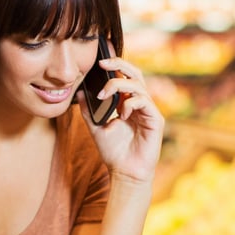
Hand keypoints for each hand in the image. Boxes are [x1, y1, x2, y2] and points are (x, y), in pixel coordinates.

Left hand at [79, 56, 163, 184]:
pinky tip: (121, 113)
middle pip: (135, 74)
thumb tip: (78, 92)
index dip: (115, 65)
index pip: (124, 77)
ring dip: (119, 85)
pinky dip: (130, 102)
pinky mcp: (156, 120)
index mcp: (127, 103)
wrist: (124, 173)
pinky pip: (144, 101)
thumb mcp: (95, 127)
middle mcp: (140, 104)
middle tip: (102, 63)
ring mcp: (149, 111)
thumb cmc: (113, 152)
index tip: (98, 62)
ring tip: (104, 94)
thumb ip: (88, 110)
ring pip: (138, 85)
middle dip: (120, 64)